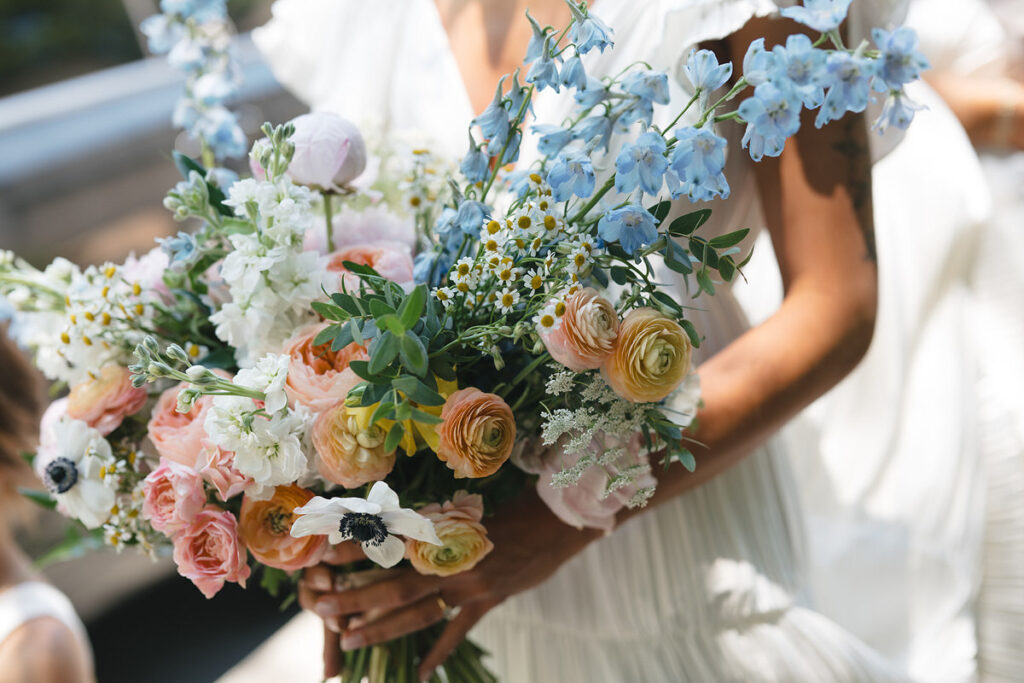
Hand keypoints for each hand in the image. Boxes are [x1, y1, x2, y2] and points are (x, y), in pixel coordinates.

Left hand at [299, 488, 602, 680]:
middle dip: (355, 596)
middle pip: (393, 583)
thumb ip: (438, 531)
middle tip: (323, 606)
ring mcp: (469, 584)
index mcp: (442, 532)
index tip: (324, 551)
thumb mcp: (470, 516)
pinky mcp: (489, 600)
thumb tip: (404, 535)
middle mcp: (450, 560)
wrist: (555, 521)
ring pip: (417, 611)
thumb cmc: (512, 511)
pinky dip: (439, 652)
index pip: (389, 541)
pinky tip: (421, 672)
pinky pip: (457, 631)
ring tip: (350, 638)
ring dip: (382, 627)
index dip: (357, 547)